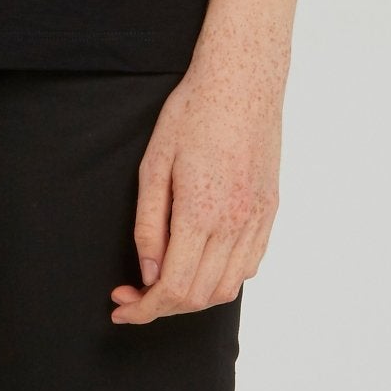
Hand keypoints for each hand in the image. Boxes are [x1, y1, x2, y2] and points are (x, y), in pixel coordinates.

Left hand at [110, 56, 281, 323]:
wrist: (242, 81)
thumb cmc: (192, 113)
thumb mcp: (154, 164)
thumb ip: (149, 225)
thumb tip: (149, 274)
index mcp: (201, 213)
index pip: (173, 289)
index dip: (144, 309)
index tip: (121, 307)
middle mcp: (235, 224)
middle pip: (199, 297)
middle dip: (161, 306)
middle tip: (132, 293)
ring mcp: (257, 219)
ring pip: (227, 288)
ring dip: (193, 298)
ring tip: (164, 282)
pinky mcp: (269, 210)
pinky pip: (249, 265)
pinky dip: (223, 279)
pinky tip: (200, 264)